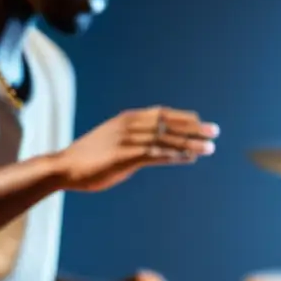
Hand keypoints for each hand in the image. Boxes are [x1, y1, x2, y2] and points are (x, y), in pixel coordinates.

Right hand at [52, 106, 217, 191]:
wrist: (64, 167)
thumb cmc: (91, 157)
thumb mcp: (116, 142)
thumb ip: (138, 142)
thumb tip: (159, 149)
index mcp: (127, 119)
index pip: (161, 113)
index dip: (183, 117)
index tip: (201, 121)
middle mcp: (129, 126)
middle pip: (168, 123)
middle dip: (194, 127)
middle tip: (215, 132)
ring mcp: (126, 140)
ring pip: (165, 139)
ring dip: (189, 143)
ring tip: (210, 147)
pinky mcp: (123, 157)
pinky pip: (154, 154)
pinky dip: (174, 155)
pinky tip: (189, 158)